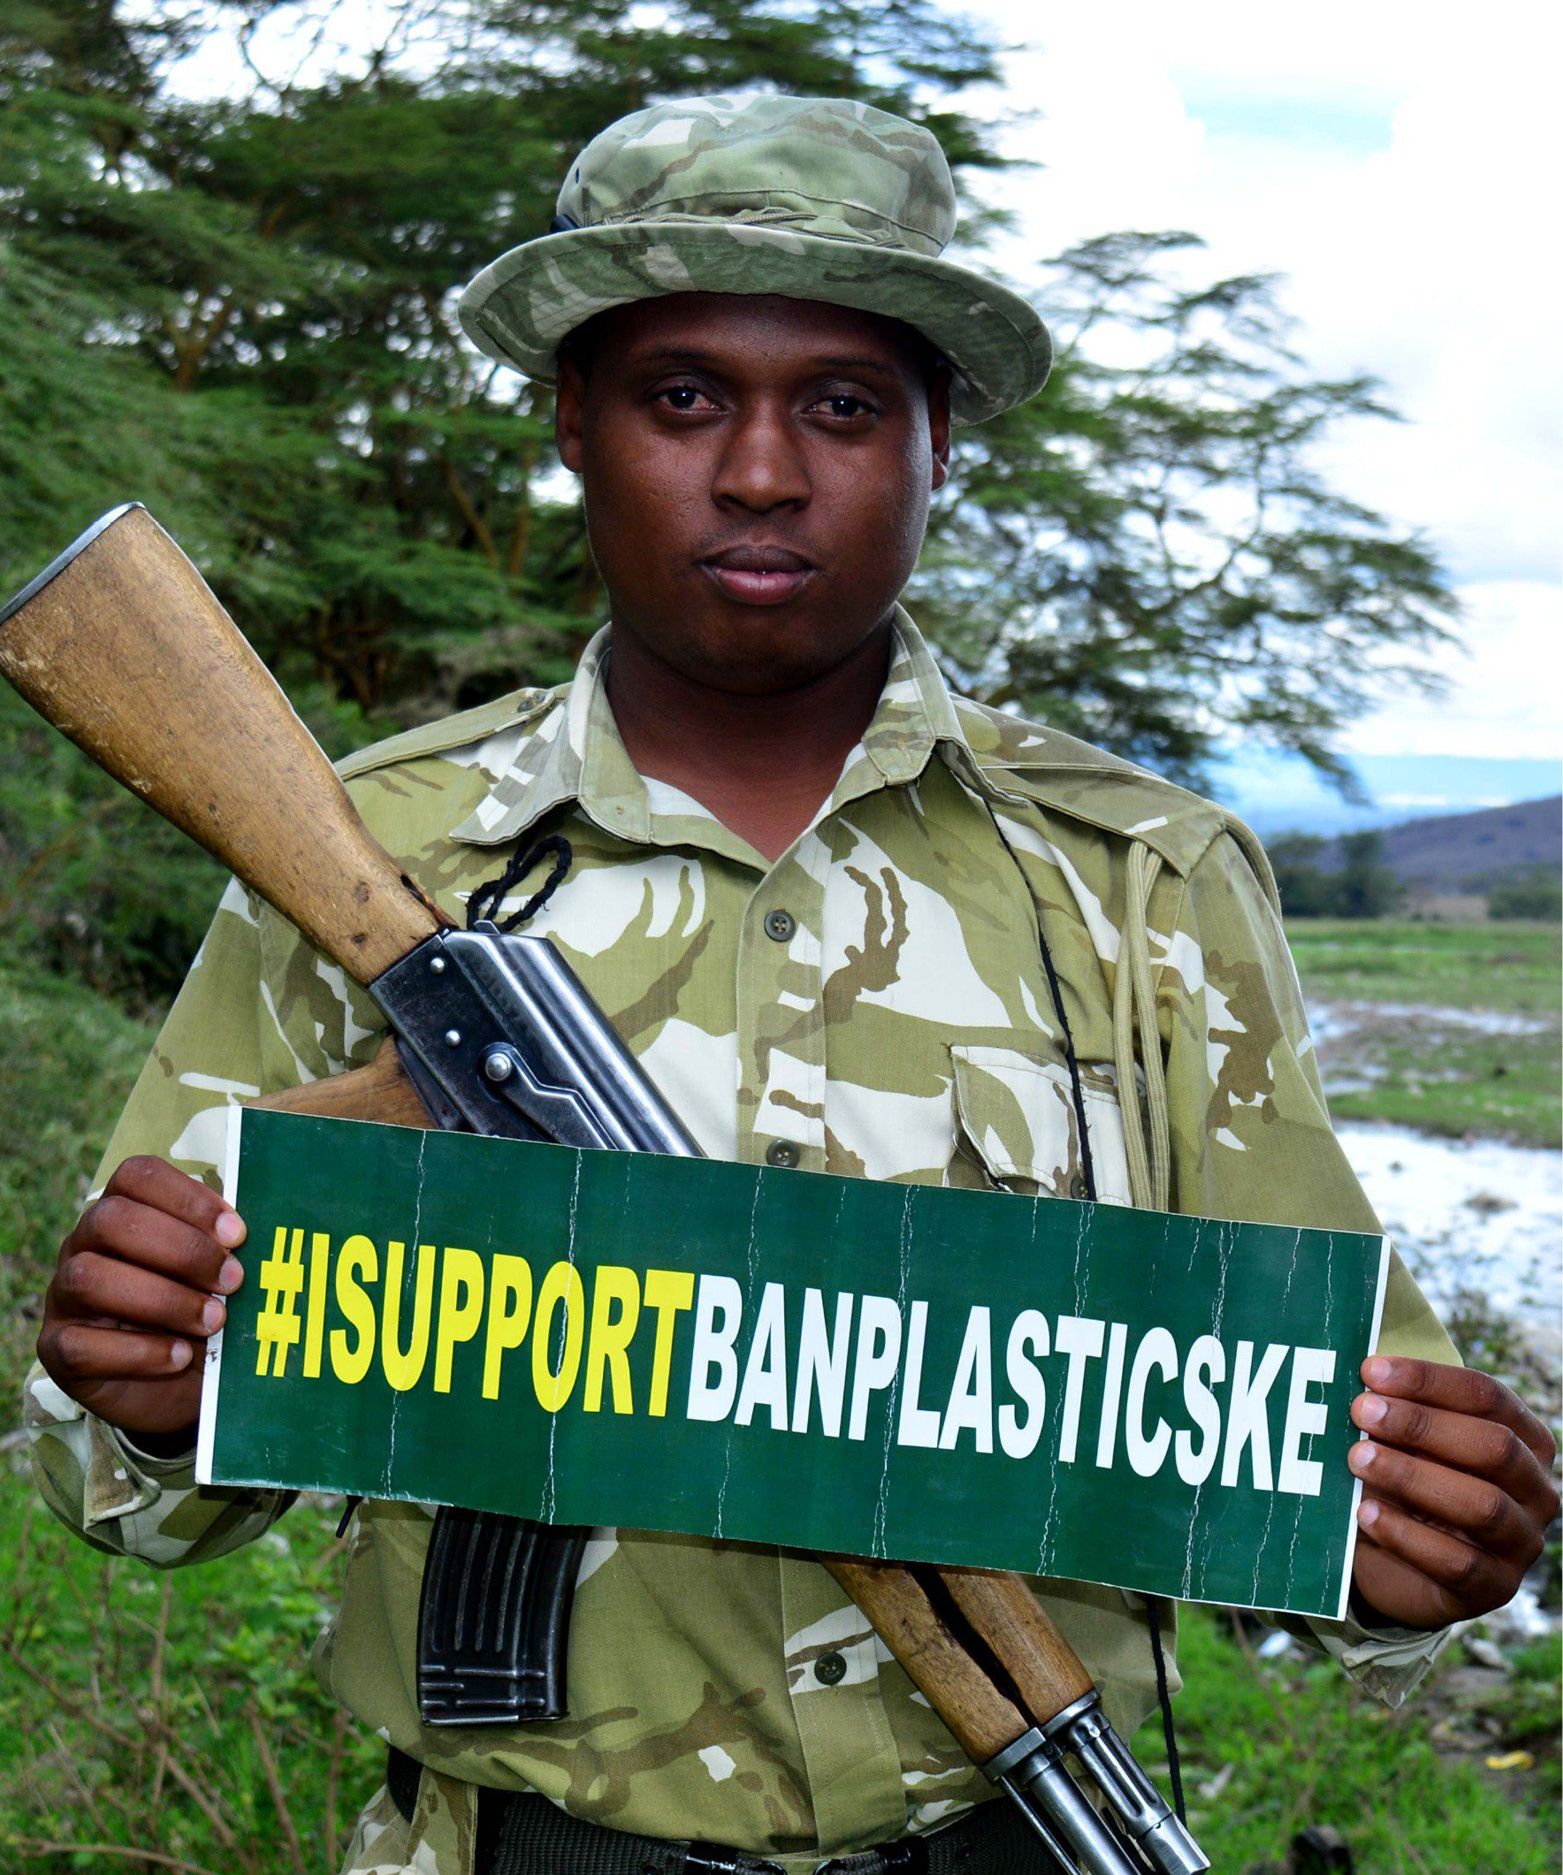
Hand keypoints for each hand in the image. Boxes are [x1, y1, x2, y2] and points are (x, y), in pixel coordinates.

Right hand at [38, 1156, 246, 1442]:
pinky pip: (80, 1346)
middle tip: (232, 1281)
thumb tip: (259, 1235)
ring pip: (88, 1277)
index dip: (188, 1198)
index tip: (238, 1234)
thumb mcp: (221, 1274)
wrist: (181, 1385)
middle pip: (111, 1220)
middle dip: (181, 1249)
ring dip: (162, 1299)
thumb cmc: (204, 1311)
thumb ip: (229, 1248)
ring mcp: (63, 1297)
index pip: (137, 1176)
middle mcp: (84, 1245)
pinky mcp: (59, 1351)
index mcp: (124, 1210)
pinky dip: (139, 1352)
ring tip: (213, 1322)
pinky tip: (180, 1357)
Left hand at [1348, 1356, 1559, 1628]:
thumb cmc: (1406, 1484)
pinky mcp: (1495, 1587)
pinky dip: (1406, 1535)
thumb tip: (1363, 1383)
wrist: (1398, 1564)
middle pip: (1494, 1447)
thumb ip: (1397, 1415)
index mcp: (1525, 1439)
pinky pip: (1458, 1563)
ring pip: (1482, 1505)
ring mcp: (1521, 1543)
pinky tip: (1365, 1514)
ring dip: (1412, 1476)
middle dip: (1421, 1425)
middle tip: (1361, 1412)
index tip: (1371, 1370)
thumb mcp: (1404, 1445)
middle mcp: (1536, 1490)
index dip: (1429, 1380)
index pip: (1488, 1397)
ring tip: (1357, 1459)